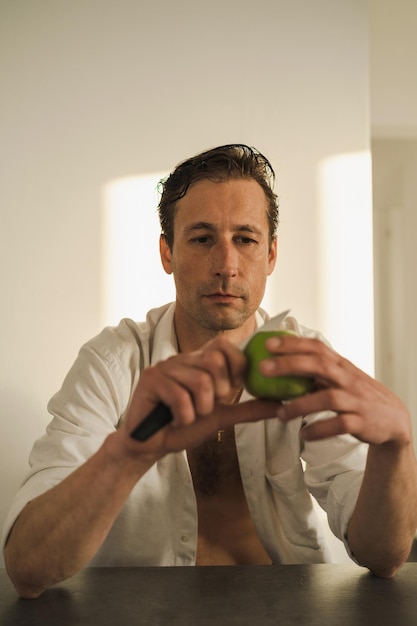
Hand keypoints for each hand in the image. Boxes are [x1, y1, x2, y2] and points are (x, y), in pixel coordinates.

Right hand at [118, 336, 280, 457]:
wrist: (151, 445)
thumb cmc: (183, 427)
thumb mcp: (221, 418)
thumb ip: (248, 409)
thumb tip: (279, 405)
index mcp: (199, 362)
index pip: (224, 345)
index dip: (234, 366)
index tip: (228, 392)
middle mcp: (182, 359)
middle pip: (214, 362)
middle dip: (216, 395)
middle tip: (203, 408)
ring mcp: (165, 366)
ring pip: (200, 382)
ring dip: (199, 410)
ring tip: (187, 417)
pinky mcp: (151, 379)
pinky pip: (180, 397)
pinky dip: (183, 417)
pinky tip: (174, 421)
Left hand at [260, 334, 411, 446]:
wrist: (392, 419)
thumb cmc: (355, 395)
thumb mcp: (338, 378)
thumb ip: (313, 372)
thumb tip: (275, 366)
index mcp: (339, 365)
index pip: (316, 347)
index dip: (292, 343)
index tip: (268, 343)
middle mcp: (347, 379)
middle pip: (319, 365)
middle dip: (290, 365)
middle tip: (263, 368)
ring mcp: (355, 400)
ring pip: (328, 398)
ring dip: (301, 405)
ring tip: (280, 415)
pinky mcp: (361, 422)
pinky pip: (339, 425)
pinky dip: (321, 429)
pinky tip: (305, 434)